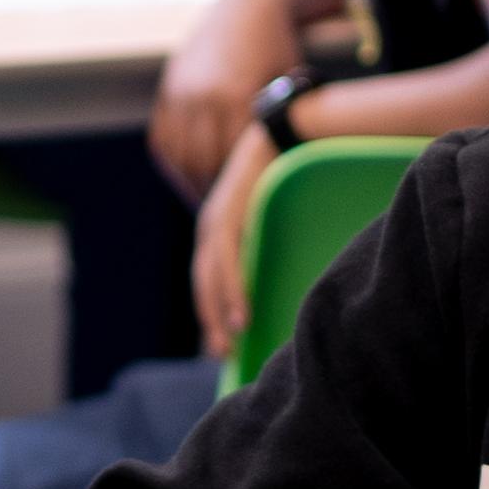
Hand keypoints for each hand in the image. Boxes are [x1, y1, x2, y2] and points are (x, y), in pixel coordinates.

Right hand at [151, 15, 292, 198]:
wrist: (252, 4)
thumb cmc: (281, 51)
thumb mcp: (286, 89)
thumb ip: (271, 129)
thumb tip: (267, 178)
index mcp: (235, 96)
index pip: (230, 162)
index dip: (235, 191)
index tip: (242, 213)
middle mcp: (201, 95)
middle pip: (200, 164)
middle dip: (210, 194)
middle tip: (222, 216)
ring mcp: (180, 90)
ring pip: (178, 155)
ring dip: (188, 183)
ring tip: (204, 201)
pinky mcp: (168, 87)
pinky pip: (161, 137)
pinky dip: (172, 162)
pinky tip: (186, 176)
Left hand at [193, 120, 281, 356]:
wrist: (283, 135)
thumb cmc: (285, 175)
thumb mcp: (270, 216)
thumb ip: (265, 243)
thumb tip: (278, 276)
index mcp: (218, 230)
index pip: (209, 279)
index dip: (213, 311)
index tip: (223, 342)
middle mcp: (210, 228)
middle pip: (204, 284)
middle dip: (210, 320)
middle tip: (222, 353)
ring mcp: (216, 221)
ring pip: (212, 278)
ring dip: (220, 311)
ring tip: (232, 340)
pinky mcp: (229, 216)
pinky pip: (228, 262)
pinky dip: (234, 291)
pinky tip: (242, 315)